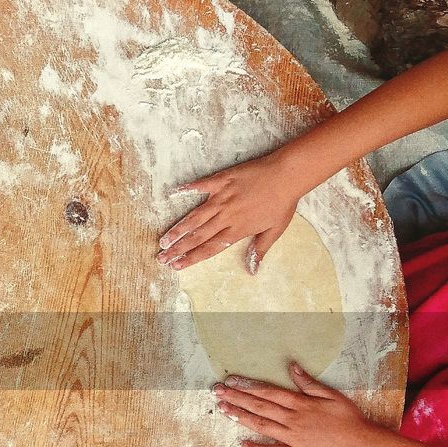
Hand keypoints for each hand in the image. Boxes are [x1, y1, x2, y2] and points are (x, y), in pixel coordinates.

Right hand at [157, 151, 302, 272]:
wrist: (286, 175)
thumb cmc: (282, 203)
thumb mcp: (274, 230)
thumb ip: (258, 250)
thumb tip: (252, 271)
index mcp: (237, 230)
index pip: (209, 248)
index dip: (191, 258)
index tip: (177, 265)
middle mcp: (226, 216)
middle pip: (197, 235)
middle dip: (178, 248)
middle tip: (161, 257)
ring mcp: (222, 197)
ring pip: (195, 216)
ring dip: (178, 229)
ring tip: (164, 238)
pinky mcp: (222, 180)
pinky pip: (201, 185)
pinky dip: (187, 189)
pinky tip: (173, 193)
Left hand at [212, 363, 393, 446]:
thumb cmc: (350, 420)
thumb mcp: (331, 395)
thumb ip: (308, 383)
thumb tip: (292, 366)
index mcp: (300, 404)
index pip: (267, 392)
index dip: (247, 386)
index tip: (230, 381)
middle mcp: (292, 420)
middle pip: (259, 407)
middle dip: (236, 398)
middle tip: (216, 392)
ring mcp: (293, 439)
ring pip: (261, 426)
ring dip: (240, 418)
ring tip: (223, 410)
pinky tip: (243, 444)